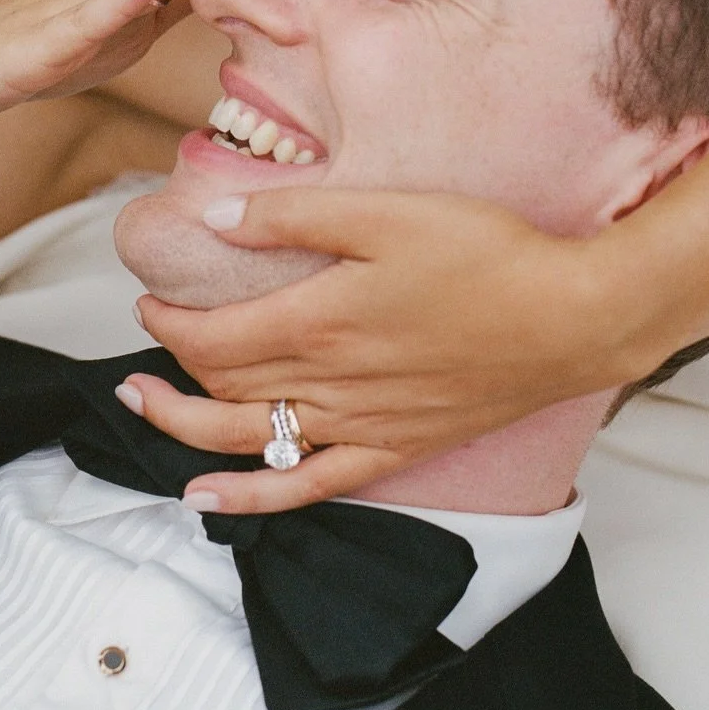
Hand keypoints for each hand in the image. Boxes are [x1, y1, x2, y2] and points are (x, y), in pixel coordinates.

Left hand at [126, 187, 636, 512]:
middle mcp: (329, 384)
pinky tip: (207, 498)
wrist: (569, 318)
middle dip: (167, 369)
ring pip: (249, 440)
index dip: (169, 323)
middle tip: (139, 341)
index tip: (150, 297)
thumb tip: (215, 218)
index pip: (213, 339)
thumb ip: (294, 215)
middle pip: (222, 389)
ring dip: (184, 428)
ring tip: (141, 407)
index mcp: (319, 320)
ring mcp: (360, 426)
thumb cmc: (483, 253)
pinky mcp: (394, 448)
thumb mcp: (385, 211)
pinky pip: (306, 488)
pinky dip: (250, 499)